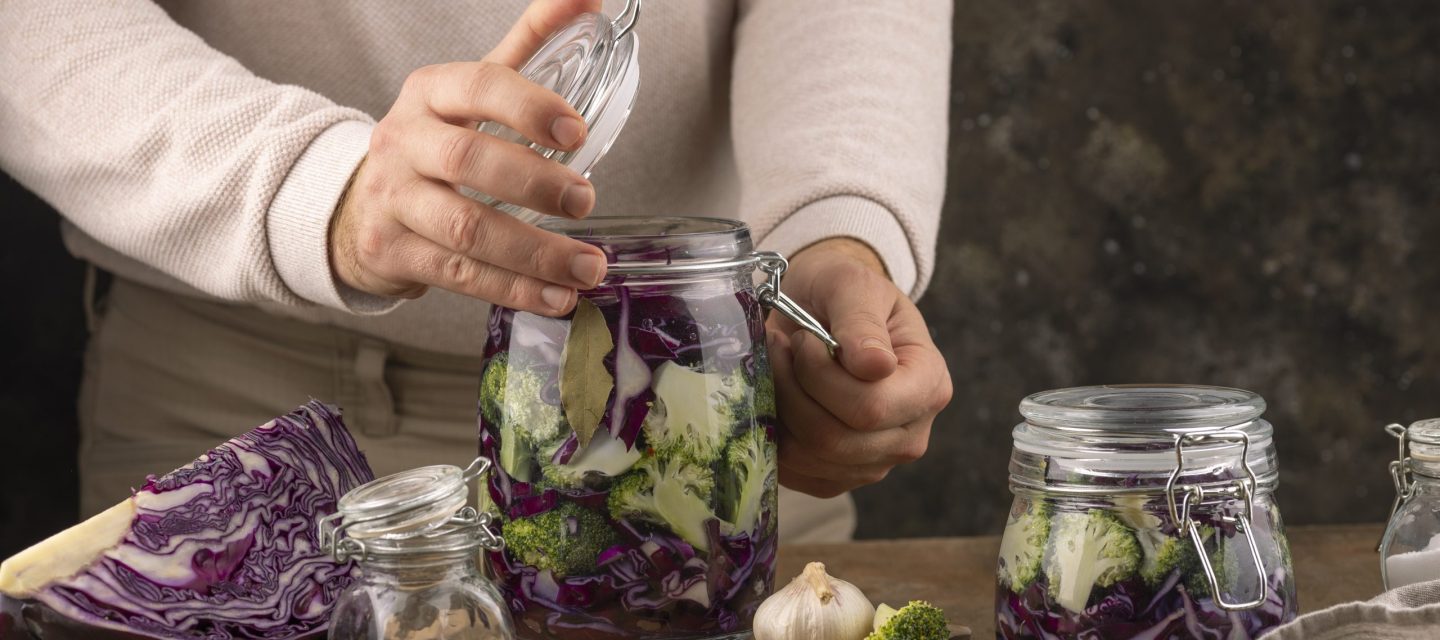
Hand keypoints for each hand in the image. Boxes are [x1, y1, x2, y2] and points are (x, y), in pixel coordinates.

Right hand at [330, 0, 606, 315]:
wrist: (361, 205)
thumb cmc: (435, 144)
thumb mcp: (472, 89)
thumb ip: (531, 44)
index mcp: (430, 93)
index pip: (477, 86)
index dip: (529, 107)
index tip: (578, 133)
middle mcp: (404, 142)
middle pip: (468, 160)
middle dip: (535, 184)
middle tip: (587, 201)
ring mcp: (393, 201)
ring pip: (466, 229)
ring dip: (535, 253)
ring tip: (589, 266)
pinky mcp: (392, 253)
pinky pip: (460, 276)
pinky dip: (515, 290)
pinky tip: (558, 297)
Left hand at [767, 238, 952, 497]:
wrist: (822, 311)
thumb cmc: (843, 294)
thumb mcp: (852, 285)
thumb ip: (862, 321)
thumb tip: (876, 366)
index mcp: (928, 385)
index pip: (871, 407)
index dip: (821, 376)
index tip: (803, 338)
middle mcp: (910, 433)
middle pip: (837, 439)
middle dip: (793, 391)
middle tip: (779, 349)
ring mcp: (875, 462)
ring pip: (811, 457)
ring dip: (779, 409)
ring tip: (776, 368)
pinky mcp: (838, 478)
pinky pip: (797, 473)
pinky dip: (774, 436)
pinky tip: (776, 398)